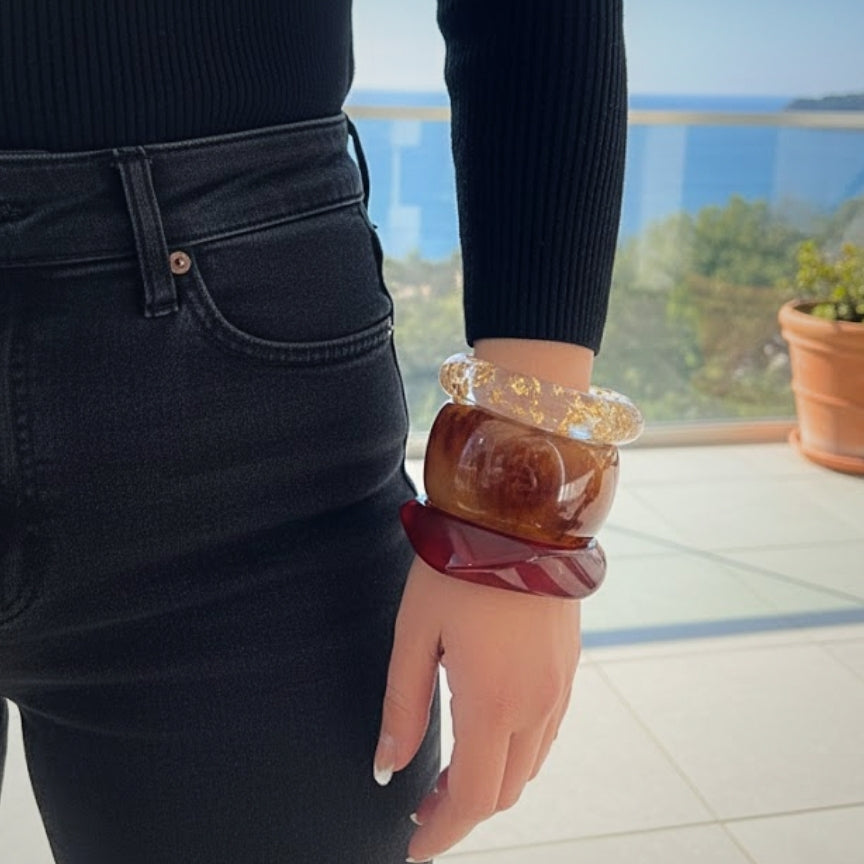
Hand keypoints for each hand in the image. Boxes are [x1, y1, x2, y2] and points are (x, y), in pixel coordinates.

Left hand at [374, 555, 581, 860]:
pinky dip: (515, 751)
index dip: (443, 833)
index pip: (474, 799)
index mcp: (492, 702)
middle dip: (463, 809)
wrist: (521, 515)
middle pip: (505, 791)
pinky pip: (546, 732)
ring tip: (450, 772)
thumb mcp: (414, 634)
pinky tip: (487, 731)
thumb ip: (403, 706)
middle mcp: (536, 705)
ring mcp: (559, 687)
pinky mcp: (569, 668)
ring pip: (530, 765)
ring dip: (492, 781)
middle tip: (423, 805)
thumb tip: (388, 769)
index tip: (413, 847)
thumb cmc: (458, 567)